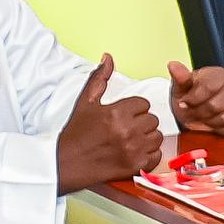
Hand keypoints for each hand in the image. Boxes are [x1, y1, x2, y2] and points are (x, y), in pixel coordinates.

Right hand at [52, 54, 163, 190]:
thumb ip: (99, 79)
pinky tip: (133, 152)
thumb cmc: (76, 133)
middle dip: (141, 122)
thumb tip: (108, 58)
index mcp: (116, 112)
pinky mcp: (136, 165)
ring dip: (146, 138)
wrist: (67, 162)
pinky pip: (156, 156)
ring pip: (157, 137)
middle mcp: (127, 130)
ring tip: (129, 140)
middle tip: (125, 128)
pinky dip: (148, 155)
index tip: (123, 116)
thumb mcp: (85, 102)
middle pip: (152, 119)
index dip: (133, 109)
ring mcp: (133, 149)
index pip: (143, 104)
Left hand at [167, 60, 223, 138]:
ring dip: (210, 123)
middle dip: (201, 113)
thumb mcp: (180, 88)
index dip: (194, 98)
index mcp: (218, 74)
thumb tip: (174, 66)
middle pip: (217, 105)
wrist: (198, 110)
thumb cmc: (191, 97)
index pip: (210, 86)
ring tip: (204, 119)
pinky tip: (215, 125)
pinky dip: (223, 130)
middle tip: (193, 113)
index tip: (185, 103)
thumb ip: (179, 78)